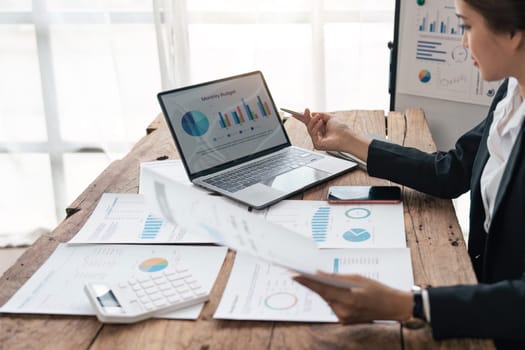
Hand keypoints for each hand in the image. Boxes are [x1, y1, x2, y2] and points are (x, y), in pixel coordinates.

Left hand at [293, 272, 411, 323]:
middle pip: (323, 295)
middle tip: (302, 273)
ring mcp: (344, 318)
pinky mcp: (345, 321)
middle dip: (315, 284)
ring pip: (328, 300)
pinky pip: (334, 306)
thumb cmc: (378, 290)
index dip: (307, 282)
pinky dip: (333, 298)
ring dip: (326, 291)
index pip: (323, 290)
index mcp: (349, 299)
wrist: (393, 307)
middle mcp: (345, 312)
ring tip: (326, 281)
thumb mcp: (358, 278)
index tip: (295, 275)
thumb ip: (338, 277)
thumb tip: (320, 274)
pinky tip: (338, 292)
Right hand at [297, 109, 351, 150]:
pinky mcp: (317, 145)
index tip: (295, 113)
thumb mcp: (330, 117)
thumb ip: (320, 114)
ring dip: (313, 121)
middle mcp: (318, 135)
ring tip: (318, 117)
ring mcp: (317, 140)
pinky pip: (313, 134)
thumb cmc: (341, 129)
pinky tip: (321, 123)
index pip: (309, 123)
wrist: (348, 137)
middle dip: (306, 117)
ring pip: (309, 129)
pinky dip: (316, 127)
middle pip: (308, 125)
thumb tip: (312, 113)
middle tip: (306, 110)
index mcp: (321, 129)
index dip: (303, 118)